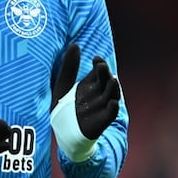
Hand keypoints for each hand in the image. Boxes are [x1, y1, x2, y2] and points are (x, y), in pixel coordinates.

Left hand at [51, 44, 120, 159]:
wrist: (64, 133)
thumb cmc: (65, 108)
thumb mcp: (63, 85)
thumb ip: (69, 67)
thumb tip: (75, 45)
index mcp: (91, 84)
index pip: (99, 71)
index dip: (99, 64)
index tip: (96, 58)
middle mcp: (99, 94)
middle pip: (106, 81)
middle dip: (106, 74)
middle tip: (102, 66)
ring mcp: (101, 107)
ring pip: (112, 95)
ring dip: (114, 88)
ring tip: (112, 79)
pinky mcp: (101, 122)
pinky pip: (110, 115)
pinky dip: (113, 109)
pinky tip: (113, 103)